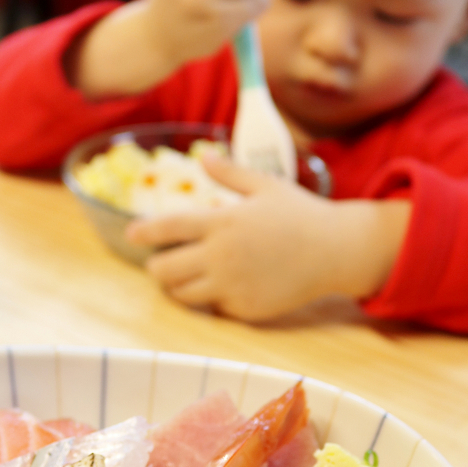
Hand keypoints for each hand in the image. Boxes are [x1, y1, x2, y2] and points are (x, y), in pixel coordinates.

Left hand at [126, 153, 410, 322]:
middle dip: (157, 267)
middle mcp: (222, 256)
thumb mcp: (266, 185)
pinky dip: (214, 299)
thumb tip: (203, 158)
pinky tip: (227, 287)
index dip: (144, 232)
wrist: (336, 251)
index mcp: (223, 222)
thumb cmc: (302, 214)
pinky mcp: (245, 309)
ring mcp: (232, 286)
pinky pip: (215, 308)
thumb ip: (230, 174)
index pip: (168, 228)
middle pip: (165, 270)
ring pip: (183, 295)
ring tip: (188, 276)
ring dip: (179, 286)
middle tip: (161, 263)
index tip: (131, 234)